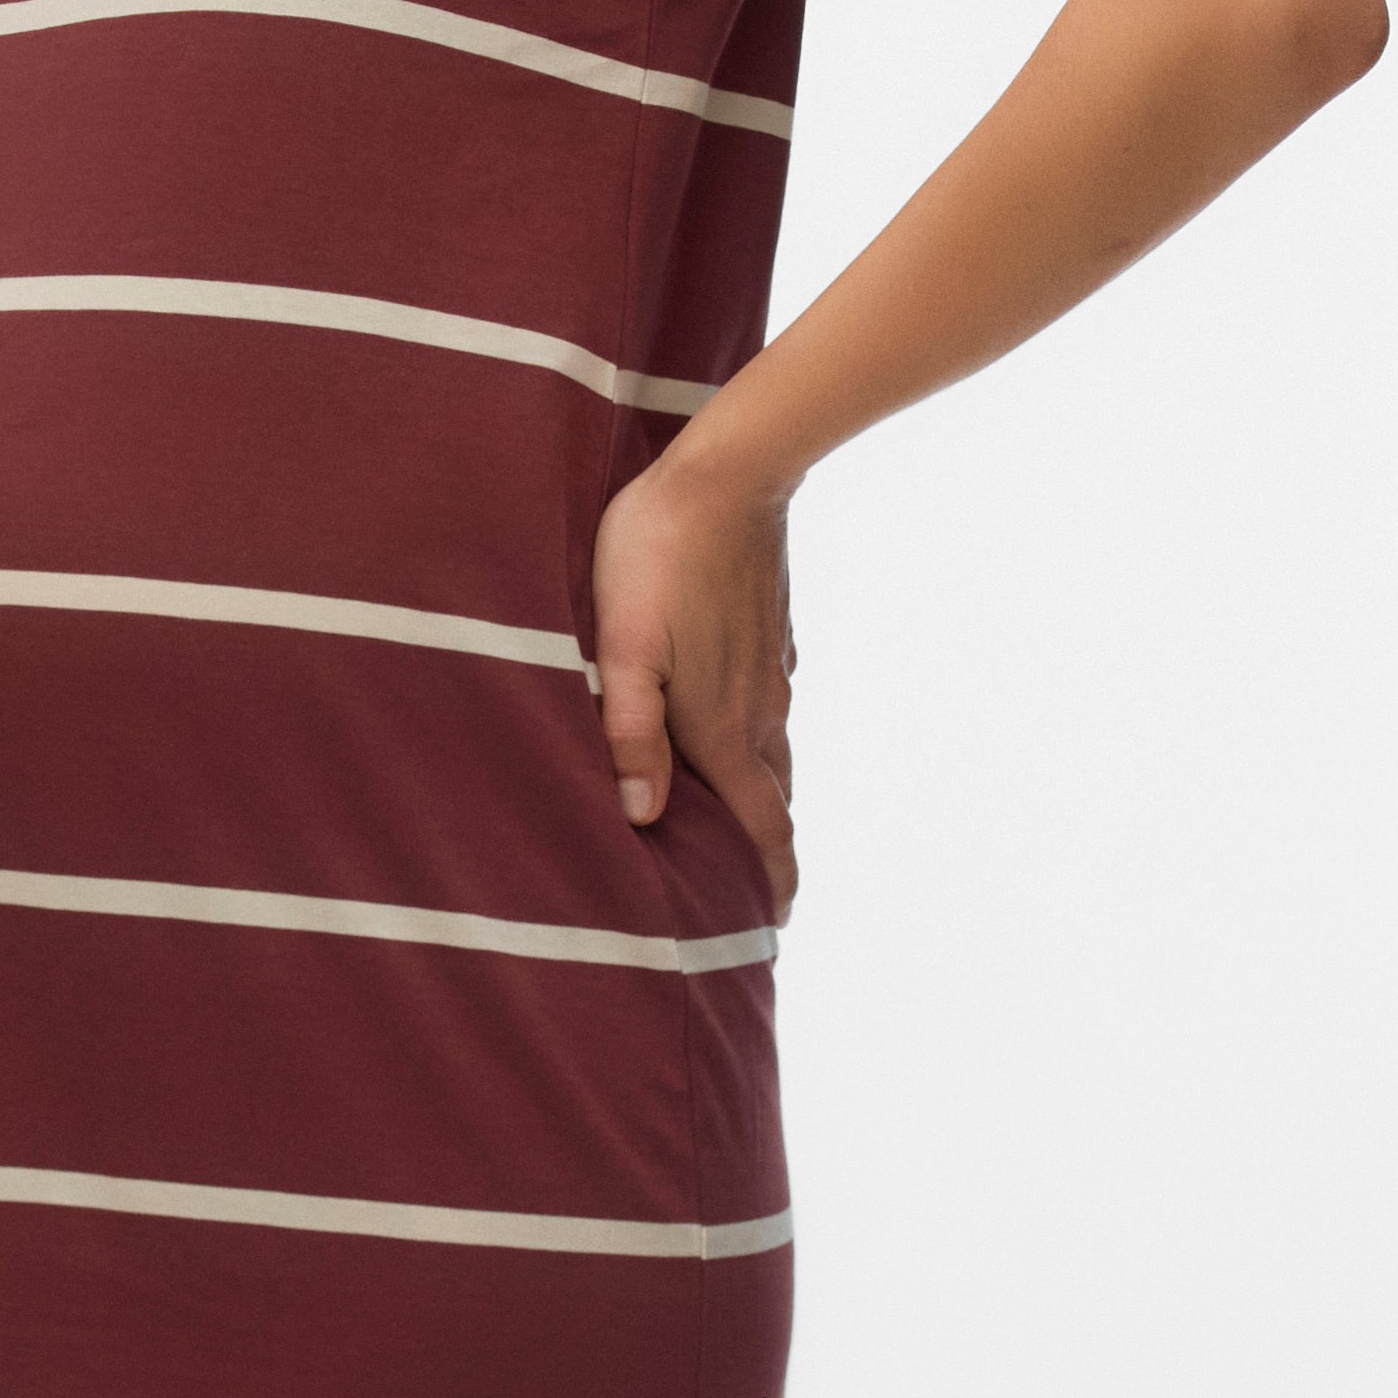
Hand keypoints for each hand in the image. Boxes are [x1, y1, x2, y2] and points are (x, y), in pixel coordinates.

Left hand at [590, 445, 796, 912]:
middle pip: (773, 801)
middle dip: (771, 856)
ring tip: (753, 832)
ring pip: (774, 754)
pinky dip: (761, 742)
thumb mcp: (623, 645)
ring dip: (767, 801)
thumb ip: (630, 731)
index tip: (772, 928)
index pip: (758, 827)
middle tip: (765, 901)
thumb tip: (641, 817)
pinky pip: (771, 706)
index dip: (769, 882)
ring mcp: (771, 669)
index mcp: (722, 726)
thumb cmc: (656, 553)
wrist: (732, 469)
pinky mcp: (771, 632)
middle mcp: (759, 708)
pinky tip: (742, 733)